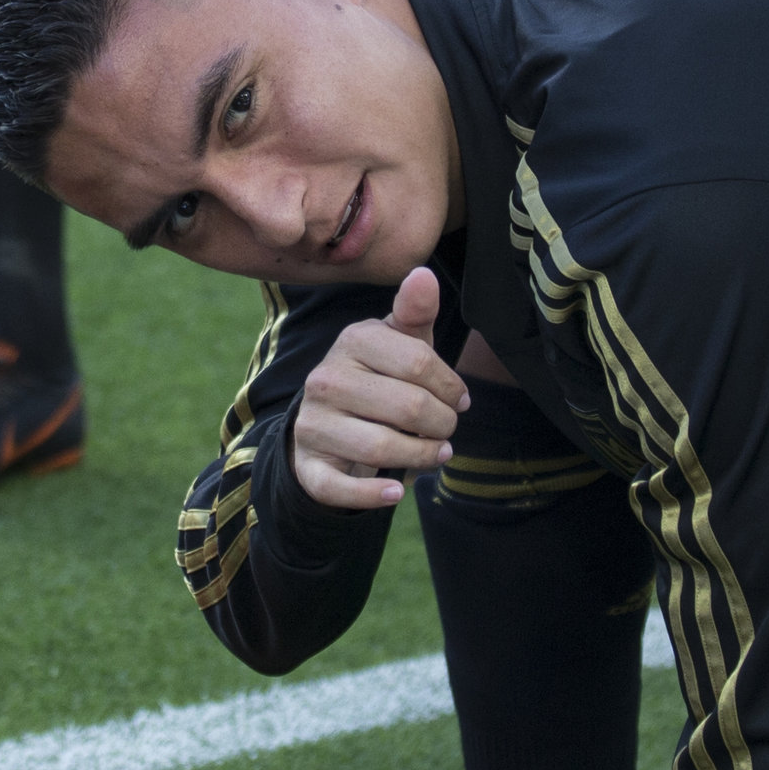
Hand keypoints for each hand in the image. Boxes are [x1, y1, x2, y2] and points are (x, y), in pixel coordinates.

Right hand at [290, 266, 469, 507]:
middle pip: (408, 407)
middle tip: (447, 429)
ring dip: (422, 457)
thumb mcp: (399, 343)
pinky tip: (397, 492)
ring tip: (437, 454)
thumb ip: (415, 313)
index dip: (451, 387)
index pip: (420, 363)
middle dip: (442, 424)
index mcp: (353, 341)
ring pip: (381, 447)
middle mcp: (326, 380)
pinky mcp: (309, 467)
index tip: (459, 400)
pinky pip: (341, 488)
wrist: (327, 425)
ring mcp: (313, 424)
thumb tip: (424, 274)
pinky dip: (374, 495)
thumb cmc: (379, 377)